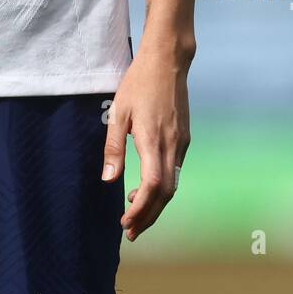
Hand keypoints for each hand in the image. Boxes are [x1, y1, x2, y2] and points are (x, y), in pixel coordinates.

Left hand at [101, 41, 190, 240]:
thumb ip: (114, 148)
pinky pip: (175, 171)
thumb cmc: (138, 83)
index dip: (141, 210)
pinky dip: (162, 188)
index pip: (152, 187)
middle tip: (131, 231)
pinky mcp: (184, 138)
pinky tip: (146, 188)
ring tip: (135, 214)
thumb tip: (108, 180)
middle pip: (165, 194)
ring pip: (173, 185)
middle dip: (149, 216)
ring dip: (156, 204)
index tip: (126, 223)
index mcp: (153, 140)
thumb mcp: (118, 113)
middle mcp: (172, 146)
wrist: (167, 61)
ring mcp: (181, 143)